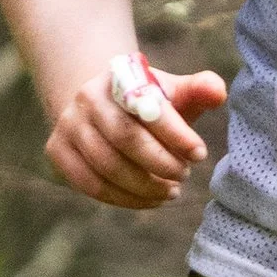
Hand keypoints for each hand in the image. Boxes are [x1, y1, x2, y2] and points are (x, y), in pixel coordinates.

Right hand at [44, 58, 228, 208]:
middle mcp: (88, 97)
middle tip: (185, 176)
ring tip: (171, 191)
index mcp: (120, 76)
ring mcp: (68, 125)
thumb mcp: (173, 92)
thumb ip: (199, 90)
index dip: (176, 133)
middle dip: (161, 163)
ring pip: (107, 166)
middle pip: (126, 138)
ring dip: (144, 187)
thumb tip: (218, 92)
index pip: (148, 107)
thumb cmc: (148, 103)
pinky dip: (123, 199)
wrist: (102, 107)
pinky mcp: (58, 151)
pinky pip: (90, 184)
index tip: (200, 153)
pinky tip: (148, 200)